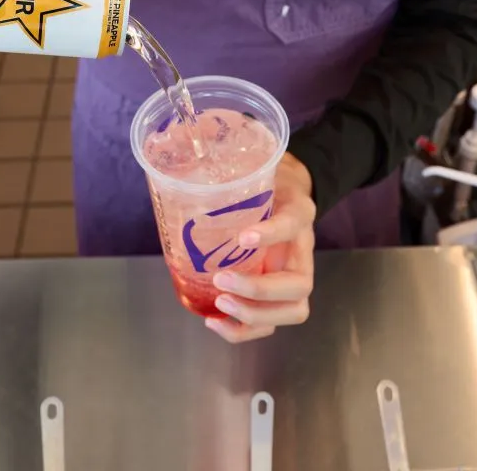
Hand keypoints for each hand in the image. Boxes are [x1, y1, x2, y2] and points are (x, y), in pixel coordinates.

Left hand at [206, 152, 315, 342]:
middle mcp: (302, 249)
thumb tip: (174, 145)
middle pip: (299, 285)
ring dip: (254, 315)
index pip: (294, 223)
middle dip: (259, 291)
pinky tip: (214, 321)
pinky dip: (243, 330)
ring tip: (221, 305)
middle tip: (222, 279)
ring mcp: (294, 275)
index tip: (244, 235)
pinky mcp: (279, 295)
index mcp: (298, 212)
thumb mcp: (256, 166)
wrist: (289, 190)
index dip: (272, 233)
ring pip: (292, 311)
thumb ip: (226, 162)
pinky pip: (271, 322)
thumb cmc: (266, 181)